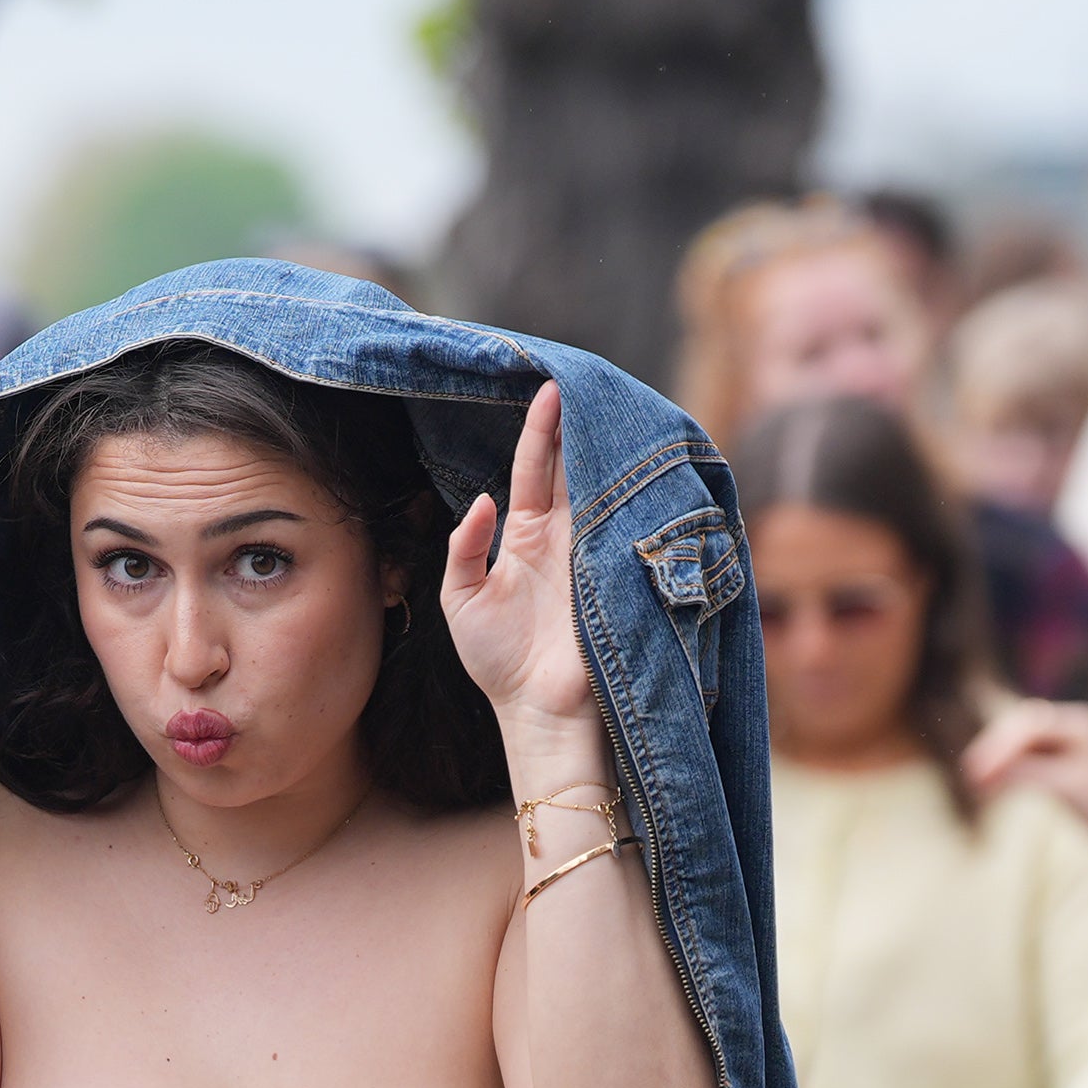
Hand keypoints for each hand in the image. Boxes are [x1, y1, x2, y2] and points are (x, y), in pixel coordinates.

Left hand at [441, 382, 594, 726]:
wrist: (538, 712)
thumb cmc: (498, 662)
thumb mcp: (460, 600)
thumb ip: (464, 549)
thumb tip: (482, 501)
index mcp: (527, 538)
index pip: (535, 469)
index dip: (540, 431)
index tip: (545, 389)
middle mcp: (565, 537)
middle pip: (573, 466)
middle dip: (576, 423)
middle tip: (580, 375)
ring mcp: (594, 551)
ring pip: (600, 484)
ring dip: (602, 445)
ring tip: (603, 399)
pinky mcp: (615, 571)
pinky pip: (622, 521)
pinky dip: (626, 489)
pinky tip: (625, 454)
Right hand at [966, 698, 1087, 844]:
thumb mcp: (1067, 786)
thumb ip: (1028, 773)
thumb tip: (985, 773)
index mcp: (1079, 723)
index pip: (1029, 724)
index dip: (1000, 745)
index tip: (978, 769)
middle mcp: (1070, 726)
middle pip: (1019, 730)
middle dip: (994, 751)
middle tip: (971, 775)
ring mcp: (1063, 744)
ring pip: (1018, 746)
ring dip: (996, 762)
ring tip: (975, 783)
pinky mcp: (1057, 763)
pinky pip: (1023, 761)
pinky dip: (1006, 773)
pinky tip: (989, 788)